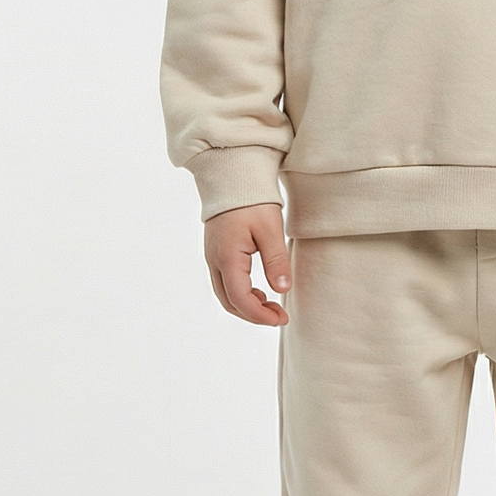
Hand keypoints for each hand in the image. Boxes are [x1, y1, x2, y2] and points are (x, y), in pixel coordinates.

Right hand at [204, 203, 291, 325]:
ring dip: (246, 306)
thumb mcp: (270, 229)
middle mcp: (215, 260)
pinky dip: (240, 294)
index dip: (260, 315)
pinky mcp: (215, 252)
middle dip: (253, 315)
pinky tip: (259, 291)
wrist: (233, 176)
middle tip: (278, 316)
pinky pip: (224, 282)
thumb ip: (276, 261)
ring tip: (270, 305)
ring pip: (224, 294)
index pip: (240, 299)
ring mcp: (212, 257)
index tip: (280, 319)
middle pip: (229, 302)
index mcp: (228, 257)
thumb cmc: (252, 200)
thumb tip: (282, 289)